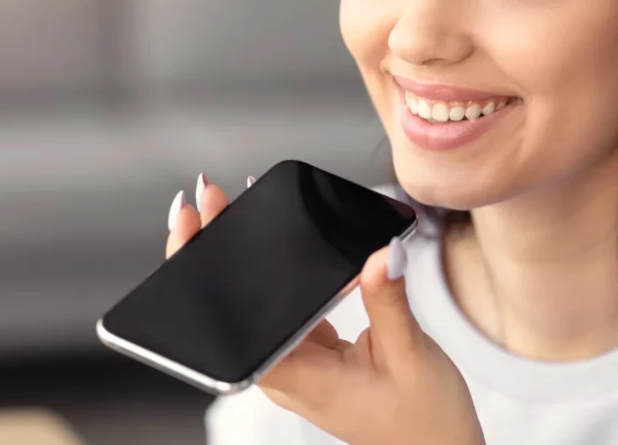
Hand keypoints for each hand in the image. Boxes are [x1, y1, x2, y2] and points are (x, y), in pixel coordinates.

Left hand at [166, 173, 484, 444]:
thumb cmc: (424, 423)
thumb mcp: (409, 355)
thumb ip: (387, 301)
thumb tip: (381, 251)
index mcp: (297, 378)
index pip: (228, 327)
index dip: (202, 276)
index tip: (193, 230)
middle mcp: (287, 371)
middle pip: (233, 308)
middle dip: (214, 250)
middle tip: (208, 196)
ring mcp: (298, 363)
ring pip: (256, 305)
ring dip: (242, 256)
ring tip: (229, 204)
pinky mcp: (314, 355)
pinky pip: (287, 308)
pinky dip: (278, 272)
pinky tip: (277, 238)